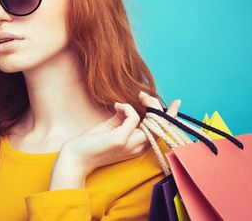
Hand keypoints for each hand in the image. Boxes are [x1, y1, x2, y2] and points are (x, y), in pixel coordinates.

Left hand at [59, 91, 180, 178]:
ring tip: (139, 95)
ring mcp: (130, 144)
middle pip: (161, 126)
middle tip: (144, 94)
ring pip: (153, 123)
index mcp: (136, 145)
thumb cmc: (90, 143)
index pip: (160, 131)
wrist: (75, 157)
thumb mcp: (110, 127)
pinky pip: (133, 118)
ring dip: (149, 105)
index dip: (170, 117)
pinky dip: (127, 107)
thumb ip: (122, 118)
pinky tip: (116, 105)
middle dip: (157, 106)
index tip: (176, 102)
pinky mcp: (120, 140)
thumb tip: (128, 105)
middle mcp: (137, 147)